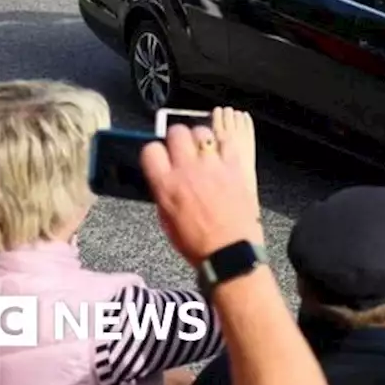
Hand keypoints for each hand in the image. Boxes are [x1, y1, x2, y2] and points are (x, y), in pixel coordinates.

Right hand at [141, 125, 263, 264]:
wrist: (230, 252)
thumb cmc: (199, 245)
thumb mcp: (168, 221)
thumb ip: (164, 193)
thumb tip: (165, 178)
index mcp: (166, 186)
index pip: (150, 150)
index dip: (155, 151)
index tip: (161, 155)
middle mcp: (187, 171)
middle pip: (176, 132)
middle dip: (177, 138)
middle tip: (182, 148)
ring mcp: (212, 166)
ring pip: (201, 132)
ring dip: (200, 138)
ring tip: (203, 149)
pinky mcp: (234, 167)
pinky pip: (227, 141)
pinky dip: (222, 143)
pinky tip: (221, 153)